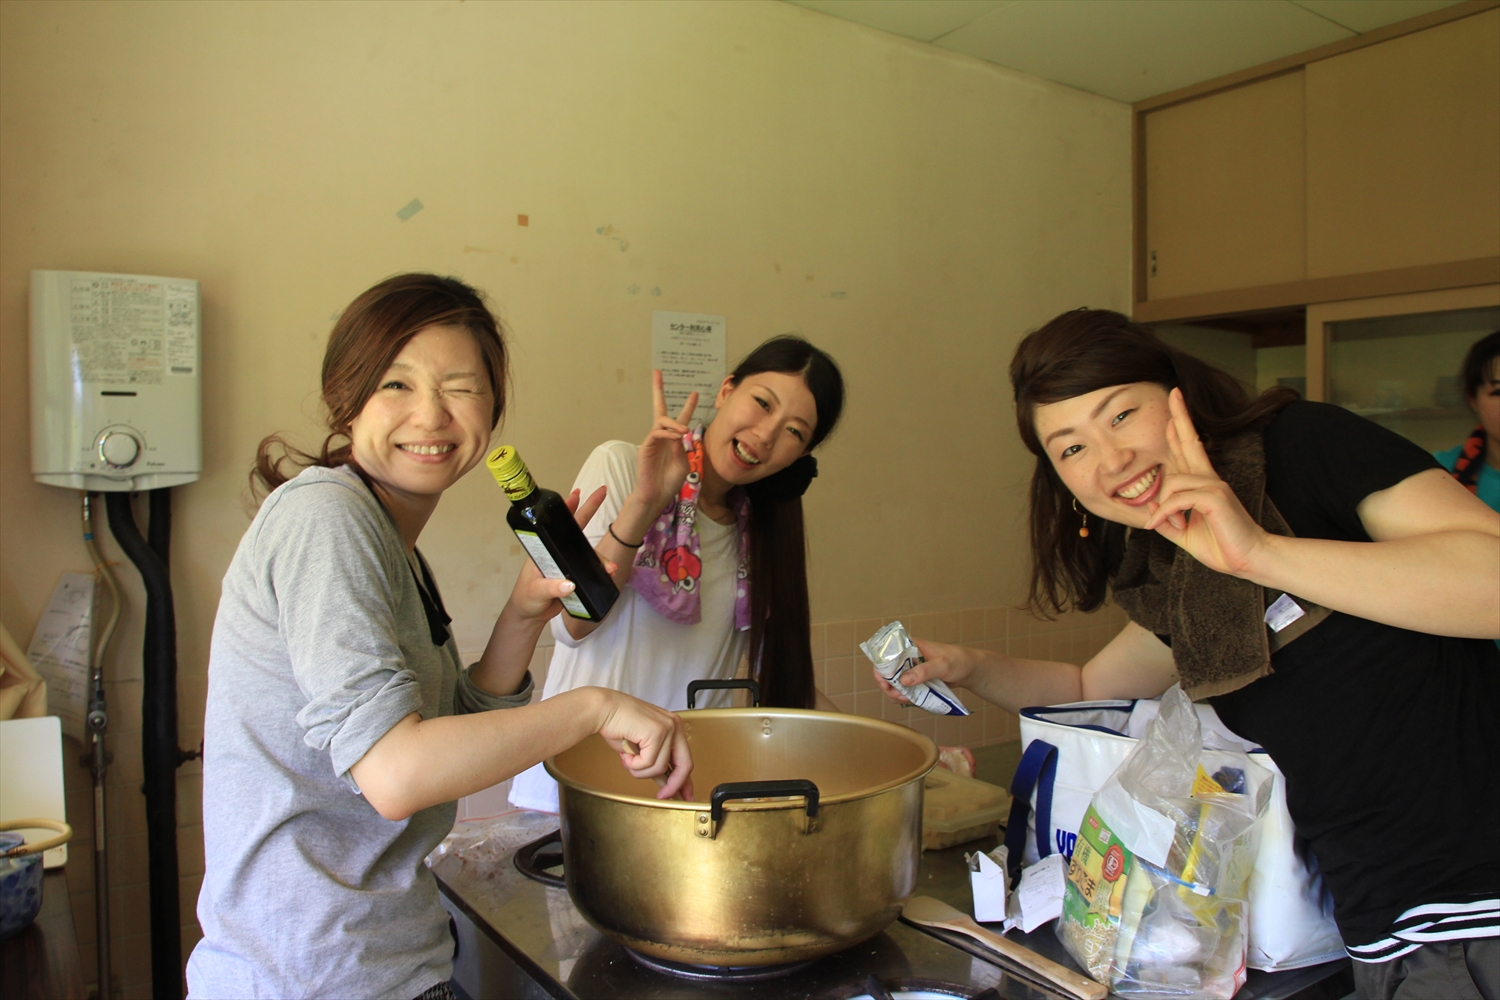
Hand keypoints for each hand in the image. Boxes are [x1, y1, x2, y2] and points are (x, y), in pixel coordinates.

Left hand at [508, 485, 616, 619]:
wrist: (530, 616)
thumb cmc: (526, 599)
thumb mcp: (535, 592)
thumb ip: (551, 588)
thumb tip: (570, 584)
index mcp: (545, 550)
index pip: (557, 525)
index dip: (568, 509)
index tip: (577, 493)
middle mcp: (557, 553)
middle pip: (576, 530)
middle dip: (590, 510)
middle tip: (603, 492)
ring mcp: (566, 564)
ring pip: (587, 553)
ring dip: (601, 558)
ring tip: (611, 568)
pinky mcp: (574, 577)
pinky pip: (590, 569)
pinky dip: (601, 571)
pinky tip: (609, 573)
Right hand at [596, 690, 694, 800]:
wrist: (604, 709)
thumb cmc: (618, 725)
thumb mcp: (643, 749)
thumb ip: (656, 762)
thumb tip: (666, 783)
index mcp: (673, 728)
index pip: (686, 759)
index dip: (686, 782)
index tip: (686, 796)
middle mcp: (674, 726)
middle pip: (684, 765)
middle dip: (673, 785)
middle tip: (663, 796)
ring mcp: (668, 728)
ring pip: (660, 767)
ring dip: (639, 770)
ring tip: (628, 759)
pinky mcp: (657, 732)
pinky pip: (648, 762)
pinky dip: (633, 763)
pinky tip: (626, 753)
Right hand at [629, 370, 697, 515]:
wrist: (656, 496)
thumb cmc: (670, 482)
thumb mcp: (684, 463)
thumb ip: (682, 447)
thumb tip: (681, 432)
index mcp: (673, 440)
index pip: (681, 418)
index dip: (688, 406)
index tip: (695, 393)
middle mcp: (662, 437)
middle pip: (659, 408)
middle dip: (658, 390)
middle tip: (657, 373)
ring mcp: (652, 441)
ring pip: (661, 421)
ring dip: (675, 423)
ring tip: (684, 430)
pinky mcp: (646, 448)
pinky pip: (656, 433)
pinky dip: (667, 433)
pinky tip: (676, 437)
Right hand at [872, 637, 974, 703]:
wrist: (970, 670)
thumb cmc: (958, 660)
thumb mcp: (942, 665)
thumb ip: (924, 671)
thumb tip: (904, 680)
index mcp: (911, 646)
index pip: (888, 653)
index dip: (881, 667)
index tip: (884, 681)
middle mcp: (908, 657)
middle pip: (888, 671)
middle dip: (888, 684)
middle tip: (896, 694)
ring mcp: (912, 670)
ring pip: (895, 682)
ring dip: (895, 692)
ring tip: (905, 698)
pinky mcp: (917, 681)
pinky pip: (905, 689)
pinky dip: (904, 696)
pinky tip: (910, 700)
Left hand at [1141, 388, 1267, 576]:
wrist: (1249, 560)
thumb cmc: (1222, 546)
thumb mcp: (1184, 534)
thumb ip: (1167, 520)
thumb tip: (1149, 508)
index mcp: (1203, 484)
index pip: (1188, 451)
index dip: (1179, 431)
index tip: (1170, 414)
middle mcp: (1209, 479)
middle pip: (1190, 441)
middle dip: (1180, 417)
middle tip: (1174, 392)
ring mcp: (1214, 485)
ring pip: (1172, 482)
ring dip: (1165, 508)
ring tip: (1175, 526)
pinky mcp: (1215, 497)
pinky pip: (1178, 498)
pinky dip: (1166, 513)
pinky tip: (1164, 525)